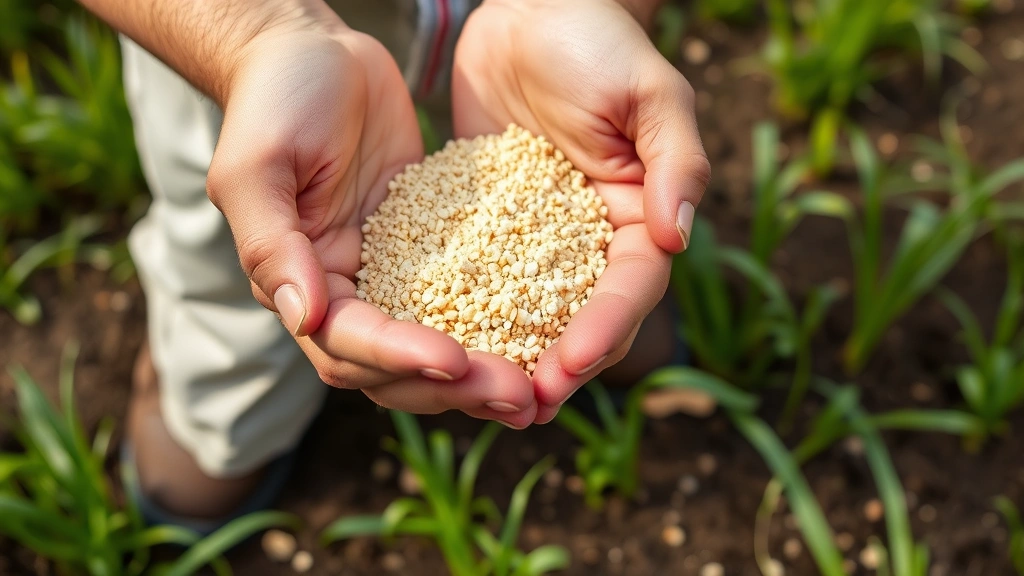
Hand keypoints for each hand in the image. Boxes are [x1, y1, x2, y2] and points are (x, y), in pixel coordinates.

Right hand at [207, 19, 536, 425]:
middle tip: (518, 397)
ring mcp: (390, 275)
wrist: (316, 52)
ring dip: (483, 373)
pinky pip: (468, 297)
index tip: (452, 359)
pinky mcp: (429, 251)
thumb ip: (274, 245)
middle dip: (453, 388)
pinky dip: (499, 324)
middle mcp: (345, 294)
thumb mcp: (258, 167)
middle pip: (396, 369)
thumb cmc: (276, 101)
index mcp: (300, 286)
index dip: (398, 358)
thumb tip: (306, 318)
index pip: (349, 345)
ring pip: (435, 348)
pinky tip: (545, 335)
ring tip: (537, 388)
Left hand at [453, 0, 709, 422]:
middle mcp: (590, 243)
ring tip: (477, 398)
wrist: (529, 12)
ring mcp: (536, 244)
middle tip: (523, 404)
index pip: (631, 290)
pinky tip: (431, 347)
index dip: (605, 330)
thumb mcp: (650, 92)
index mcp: (639, 220)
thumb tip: (679, 235)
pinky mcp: (486, 232)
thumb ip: (674, 159)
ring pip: (526, 316)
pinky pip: (474, 282)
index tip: (569, 363)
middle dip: (557, 367)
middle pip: (581, 320)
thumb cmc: (597, 42)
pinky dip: (459, 318)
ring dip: (507, 359)